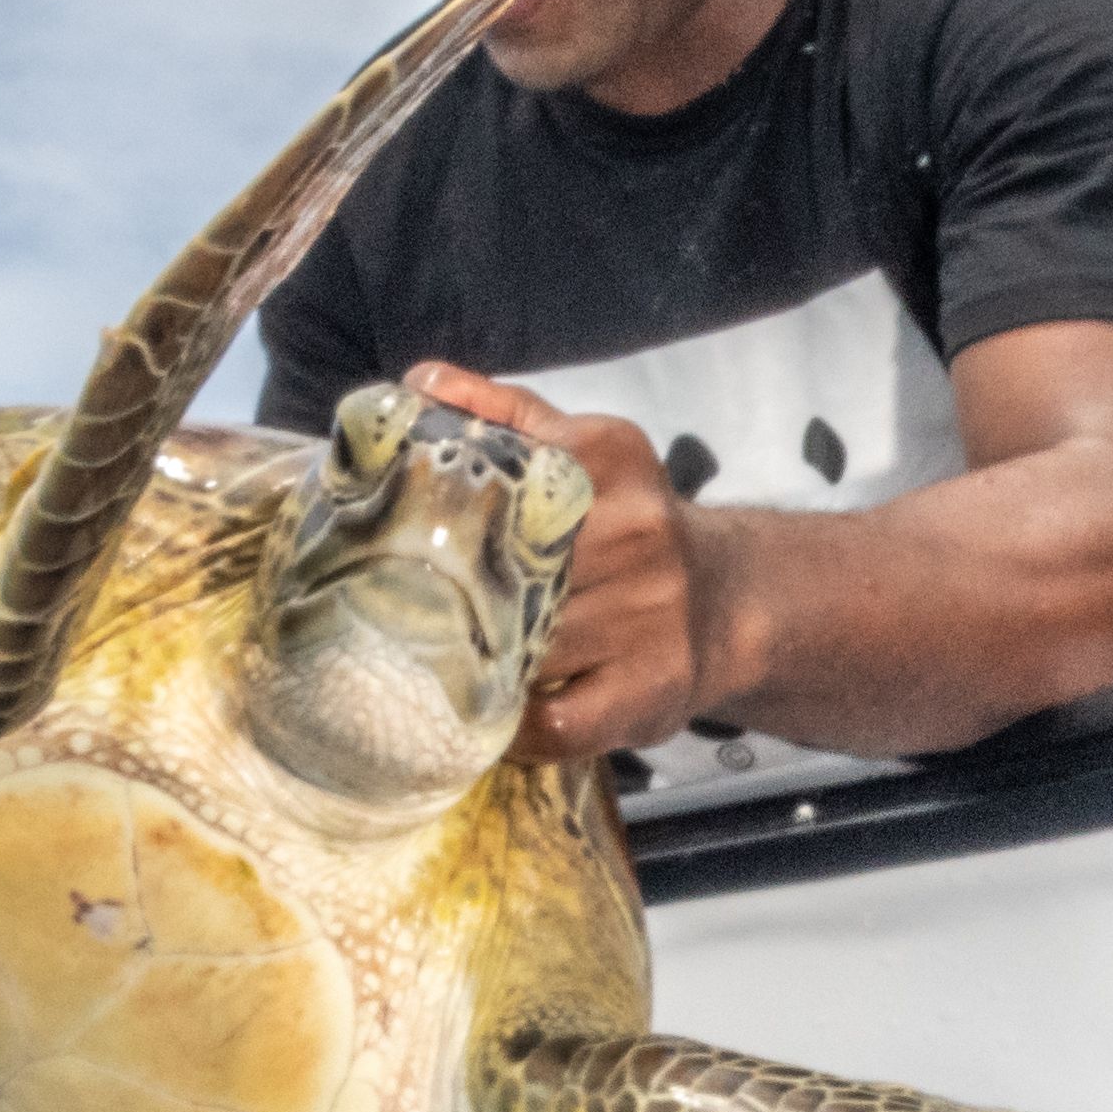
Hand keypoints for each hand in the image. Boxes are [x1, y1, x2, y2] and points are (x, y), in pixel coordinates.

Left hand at [411, 362, 705, 757]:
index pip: (502, 472)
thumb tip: (417, 385)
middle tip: (383, 610)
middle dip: (439, 594)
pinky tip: (489, 712)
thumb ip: (504, 415)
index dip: (435, 508)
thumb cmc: (629, 527)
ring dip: (468, 664)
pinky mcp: (649, 693)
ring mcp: (648, 618)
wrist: (729, 605)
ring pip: (522, 649)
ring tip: (426, 664)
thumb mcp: (583, 451)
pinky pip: (553, 722)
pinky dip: (509, 726)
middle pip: (503, 569)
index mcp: (609, 459)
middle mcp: (637, 533)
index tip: (384, 532)